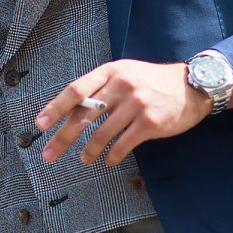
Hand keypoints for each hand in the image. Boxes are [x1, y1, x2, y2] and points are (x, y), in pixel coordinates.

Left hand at [36, 60, 215, 164]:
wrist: (192, 86)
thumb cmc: (152, 82)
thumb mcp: (126, 73)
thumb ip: (101, 87)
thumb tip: (71, 110)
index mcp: (111, 71)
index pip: (76, 90)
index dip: (55, 108)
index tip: (40, 125)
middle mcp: (122, 86)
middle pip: (84, 115)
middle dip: (63, 138)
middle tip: (49, 154)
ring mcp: (136, 105)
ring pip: (101, 134)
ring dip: (89, 151)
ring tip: (84, 159)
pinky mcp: (149, 123)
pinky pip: (122, 145)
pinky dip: (112, 156)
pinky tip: (108, 161)